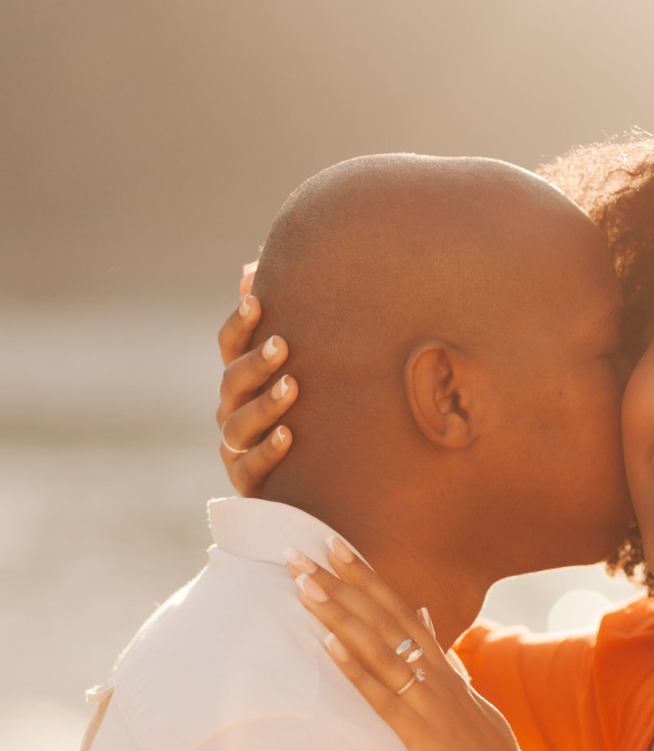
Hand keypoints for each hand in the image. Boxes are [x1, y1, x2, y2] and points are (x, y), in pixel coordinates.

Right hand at [216, 278, 295, 495]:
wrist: (325, 474)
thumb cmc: (314, 400)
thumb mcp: (306, 358)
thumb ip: (284, 315)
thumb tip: (251, 268)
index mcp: (244, 376)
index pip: (230, 345)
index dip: (240, 322)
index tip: (257, 299)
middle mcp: (235, 409)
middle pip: (232, 382)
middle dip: (255, 362)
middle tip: (282, 344)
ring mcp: (238, 447)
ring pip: (237, 425)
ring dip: (264, 404)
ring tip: (292, 387)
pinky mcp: (249, 482)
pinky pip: (250, 468)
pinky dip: (267, 451)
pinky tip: (289, 436)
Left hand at [289, 538, 574, 750]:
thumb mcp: (475, 709)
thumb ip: (451, 667)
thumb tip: (429, 624)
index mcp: (447, 672)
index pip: (401, 611)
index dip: (368, 578)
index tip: (336, 546)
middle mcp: (440, 678)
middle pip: (386, 617)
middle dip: (343, 581)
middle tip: (303, 547)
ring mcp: (433, 706)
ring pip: (379, 648)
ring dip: (339, 613)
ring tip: (304, 583)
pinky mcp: (424, 739)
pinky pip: (383, 697)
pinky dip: (356, 669)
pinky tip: (329, 643)